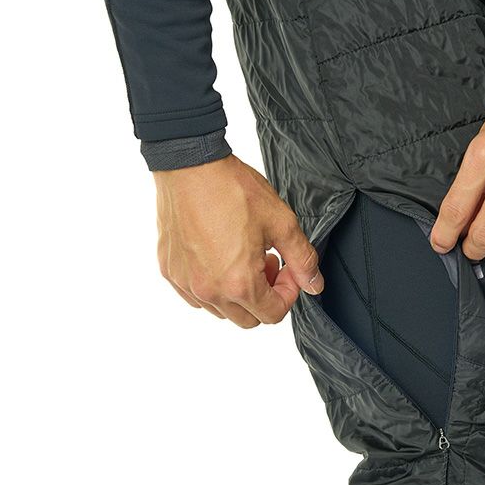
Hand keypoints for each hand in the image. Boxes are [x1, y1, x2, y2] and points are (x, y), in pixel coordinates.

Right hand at [154, 154, 322, 327]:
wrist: (190, 166)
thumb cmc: (232, 189)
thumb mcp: (281, 223)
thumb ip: (302, 259)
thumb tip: (314, 284)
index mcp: (239, 283)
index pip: (273, 314)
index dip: (289, 293)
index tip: (289, 268)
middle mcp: (208, 290)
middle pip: (248, 319)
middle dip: (265, 296)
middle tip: (268, 262)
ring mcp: (185, 282)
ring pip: (220, 310)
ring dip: (238, 293)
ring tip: (244, 256)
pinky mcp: (170, 270)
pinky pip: (196, 296)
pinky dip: (212, 286)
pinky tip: (220, 257)